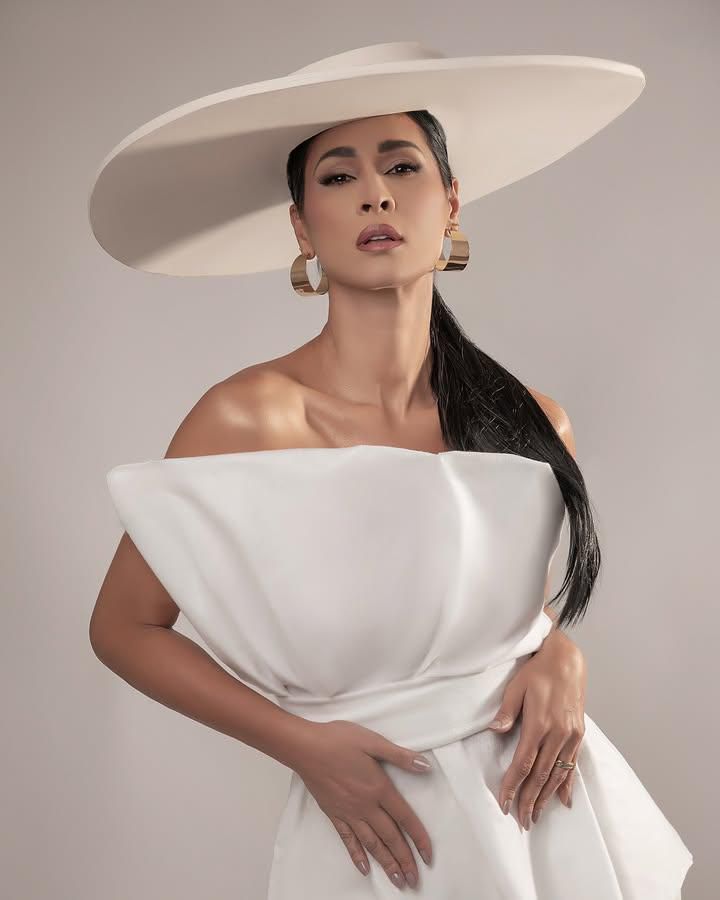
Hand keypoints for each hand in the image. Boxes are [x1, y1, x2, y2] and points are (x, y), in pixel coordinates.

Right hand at [288, 718, 434, 889]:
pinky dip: (357, 855)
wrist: (305, 747)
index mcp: (379, 788)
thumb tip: (425, 765)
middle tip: (414, 880)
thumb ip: (400, 756)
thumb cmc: (338, 740)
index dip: (419, 838)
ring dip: (386, 863)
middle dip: (404, 860)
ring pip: (372, 844)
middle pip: (390, 837)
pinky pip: (348, 840)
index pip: (405, 818)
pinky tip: (365, 868)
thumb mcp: (373, 741)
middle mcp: (366, 805)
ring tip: (397, 880)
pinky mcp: (333, 814)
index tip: (428, 856)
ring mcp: (348, 812)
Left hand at [487, 630, 586, 828]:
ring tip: (536, 815)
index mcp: (540, 723)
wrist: (566, 660)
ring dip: (546, 797)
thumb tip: (495, 730)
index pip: (524, 763)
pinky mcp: (578, 734)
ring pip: (557, 774)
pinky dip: (567, 784)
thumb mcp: (517, 686)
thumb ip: (507, 710)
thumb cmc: (538, 671)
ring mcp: (571, 735)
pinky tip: (564, 800)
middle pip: (541, 775)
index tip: (504, 802)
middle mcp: (558, 733)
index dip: (513, 784)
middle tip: (521, 820)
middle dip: (529, 799)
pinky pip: (573, 764)